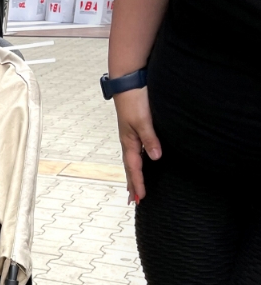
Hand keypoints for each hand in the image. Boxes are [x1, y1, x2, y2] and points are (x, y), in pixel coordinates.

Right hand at [113, 87, 161, 202]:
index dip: (138, 183)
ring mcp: (130, 136)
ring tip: (133, 188)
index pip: (134, 168)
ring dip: (133, 176)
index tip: (140, 198)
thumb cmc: (134, 101)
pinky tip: (140, 163)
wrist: (128, 83)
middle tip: (134, 201)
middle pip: (129, 168)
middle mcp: (129, 142)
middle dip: (132, 184)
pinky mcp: (135, 130)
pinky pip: (135, 153)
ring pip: (131, 161)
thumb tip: (156, 157)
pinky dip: (135, 163)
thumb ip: (150, 139)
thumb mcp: (143, 120)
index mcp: (129, 142)